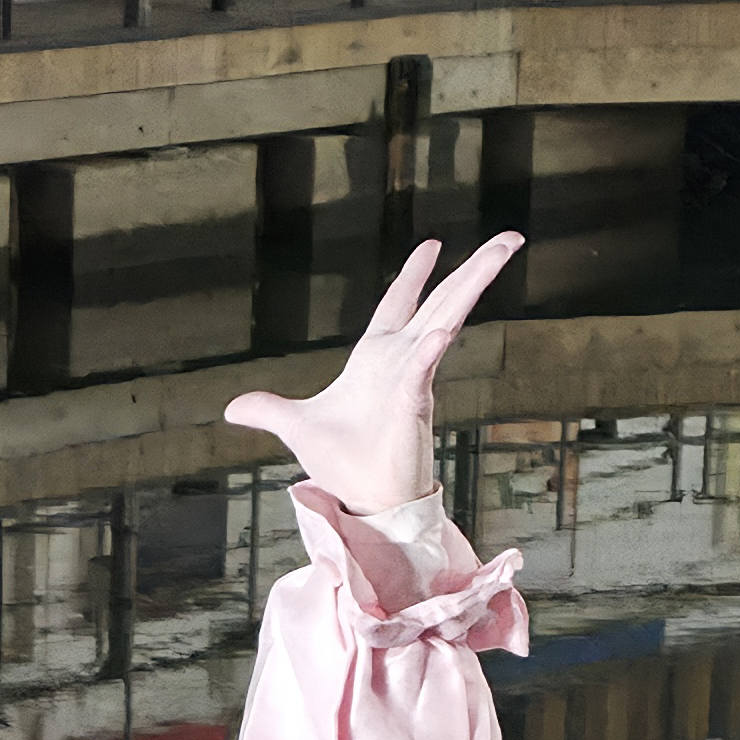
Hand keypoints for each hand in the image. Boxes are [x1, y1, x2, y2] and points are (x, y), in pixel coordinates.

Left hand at [218, 228, 521, 529]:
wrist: (361, 501)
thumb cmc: (341, 464)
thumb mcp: (295, 426)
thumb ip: (269, 409)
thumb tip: (231, 409)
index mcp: (377, 358)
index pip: (398, 303)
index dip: (415, 274)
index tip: (433, 244)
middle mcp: (401, 360)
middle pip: (441, 301)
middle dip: (471, 269)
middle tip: (508, 238)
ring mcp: (412, 378)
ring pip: (446, 320)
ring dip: (471, 286)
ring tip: (500, 252)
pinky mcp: (412, 404)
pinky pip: (422, 370)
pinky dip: (431, 349)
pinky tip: (442, 330)